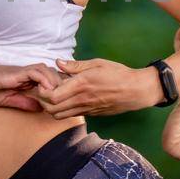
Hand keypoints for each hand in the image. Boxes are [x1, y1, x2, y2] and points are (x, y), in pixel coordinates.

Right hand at [0, 57, 61, 111]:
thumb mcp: (6, 100)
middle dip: (64, 84)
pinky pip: (35, 72)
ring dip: (57, 82)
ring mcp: (21, 72)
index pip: (50, 80)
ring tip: (61, 96)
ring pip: (48, 71)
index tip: (66, 100)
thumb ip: (23, 102)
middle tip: (69, 98)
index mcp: (26, 80)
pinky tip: (48, 90)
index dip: (60, 88)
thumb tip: (41, 108)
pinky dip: (44, 79)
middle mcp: (27, 74)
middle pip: (54, 74)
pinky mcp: (15, 72)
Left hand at [36, 58, 161, 118]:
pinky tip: (67, 99)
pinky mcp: (91, 114)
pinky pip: (71, 115)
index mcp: (81, 84)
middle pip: (52, 109)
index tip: (44, 83)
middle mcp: (82, 99)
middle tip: (45, 90)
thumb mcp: (97, 63)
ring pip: (59, 116)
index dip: (43, 92)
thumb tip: (58, 62)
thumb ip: (75, 65)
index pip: (52, 96)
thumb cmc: (118, 74)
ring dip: (52, 107)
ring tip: (54, 95)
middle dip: (43, 101)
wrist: (136, 91)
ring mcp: (86, 109)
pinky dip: (63, 109)